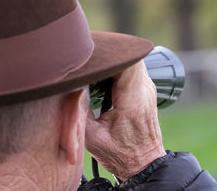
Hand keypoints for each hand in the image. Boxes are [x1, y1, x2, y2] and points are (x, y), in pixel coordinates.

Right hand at [85, 60, 165, 180]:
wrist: (144, 163)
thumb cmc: (121, 154)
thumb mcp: (92, 138)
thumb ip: (79, 112)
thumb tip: (69, 87)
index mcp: (133, 100)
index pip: (128, 61)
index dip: (109, 53)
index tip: (90, 55)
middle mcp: (144, 89)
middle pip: (128, 55)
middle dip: (106, 55)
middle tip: (86, 61)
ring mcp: (147, 87)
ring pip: (130, 59)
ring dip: (111, 61)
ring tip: (92, 69)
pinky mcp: (144, 88)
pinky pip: (131, 68)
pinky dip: (115, 68)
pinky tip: (101, 76)